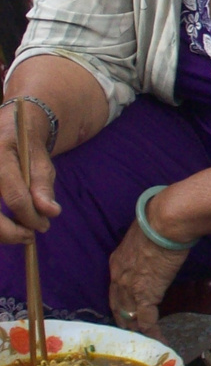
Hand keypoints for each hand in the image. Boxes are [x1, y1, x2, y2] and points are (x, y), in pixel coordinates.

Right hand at [0, 101, 58, 243]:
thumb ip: (43, 185)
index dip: (30, 217)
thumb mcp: (40, 159)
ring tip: (19, 233)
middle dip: (8, 232)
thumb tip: (51, 212)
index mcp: (1, 156)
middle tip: (28, 238)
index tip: (43, 227)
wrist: (6, 127)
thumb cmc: (25, 144)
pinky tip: (7, 226)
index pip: (14, 195)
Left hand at [109, 221, 187, 338]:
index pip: (115, 289)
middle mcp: (117, 279)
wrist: (165, 223)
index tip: (127, 310)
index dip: (121, 302)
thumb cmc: (158, 222)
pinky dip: (153, 334)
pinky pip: (147, 321)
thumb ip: (145, 246)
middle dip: (124, 322)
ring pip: (130, 317)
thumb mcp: (144, 235)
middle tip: (132, 334)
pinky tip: (161, 342)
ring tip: (145, 343)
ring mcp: (129, 289)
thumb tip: (156, 246)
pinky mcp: (145, 296)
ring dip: (138, 331)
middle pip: (118, 307)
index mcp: (117, 263)